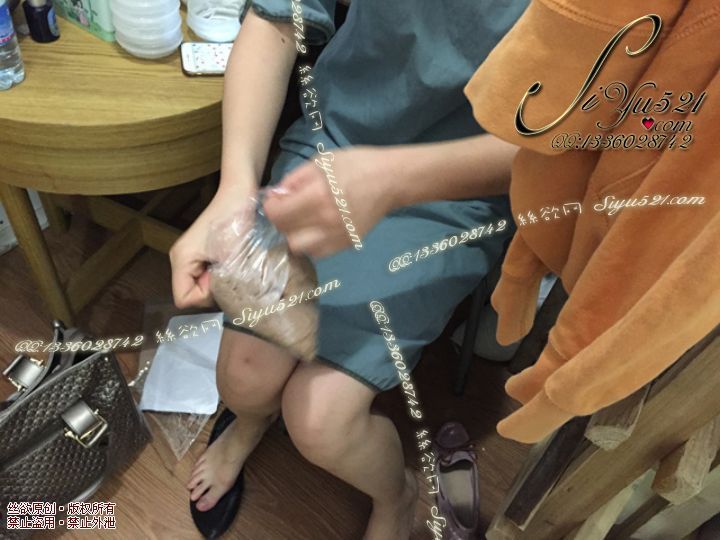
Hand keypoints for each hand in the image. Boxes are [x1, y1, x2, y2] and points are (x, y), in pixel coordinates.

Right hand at [169, 184, 254, 308]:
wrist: (239, 194)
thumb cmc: (234, 222)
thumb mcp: (231, 256)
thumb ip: (225, 282)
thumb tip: (227, 299)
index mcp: (181, 259)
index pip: (184, 299)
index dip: (205, 297)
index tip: (223, 281)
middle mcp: (179, 259)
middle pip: (190, 293)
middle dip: (212, 291)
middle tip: (230, 274)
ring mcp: (188, 255)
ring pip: (199, 285)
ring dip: (217, 282)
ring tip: (232, 267)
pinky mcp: (199, 252)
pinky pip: (204, 274)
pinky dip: (218, 274)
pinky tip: (230, 263)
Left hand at [263, 146, 396, 257]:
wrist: (390, 180)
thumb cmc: (356, 165)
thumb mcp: (321, 162)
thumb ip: (294, 180)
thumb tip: (277, 195)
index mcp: (317, 197)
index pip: (277, 215)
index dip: (271, 207)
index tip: (277, 199)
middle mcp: (326, 221)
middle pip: (286, 234)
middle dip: (283, 221)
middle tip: (290, 208)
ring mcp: (338, 237)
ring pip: (300, 248)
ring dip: (297, 235)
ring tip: (305, 220)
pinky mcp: (347, 245)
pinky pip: (318, 253)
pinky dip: (312, 243)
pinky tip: (319, 228)